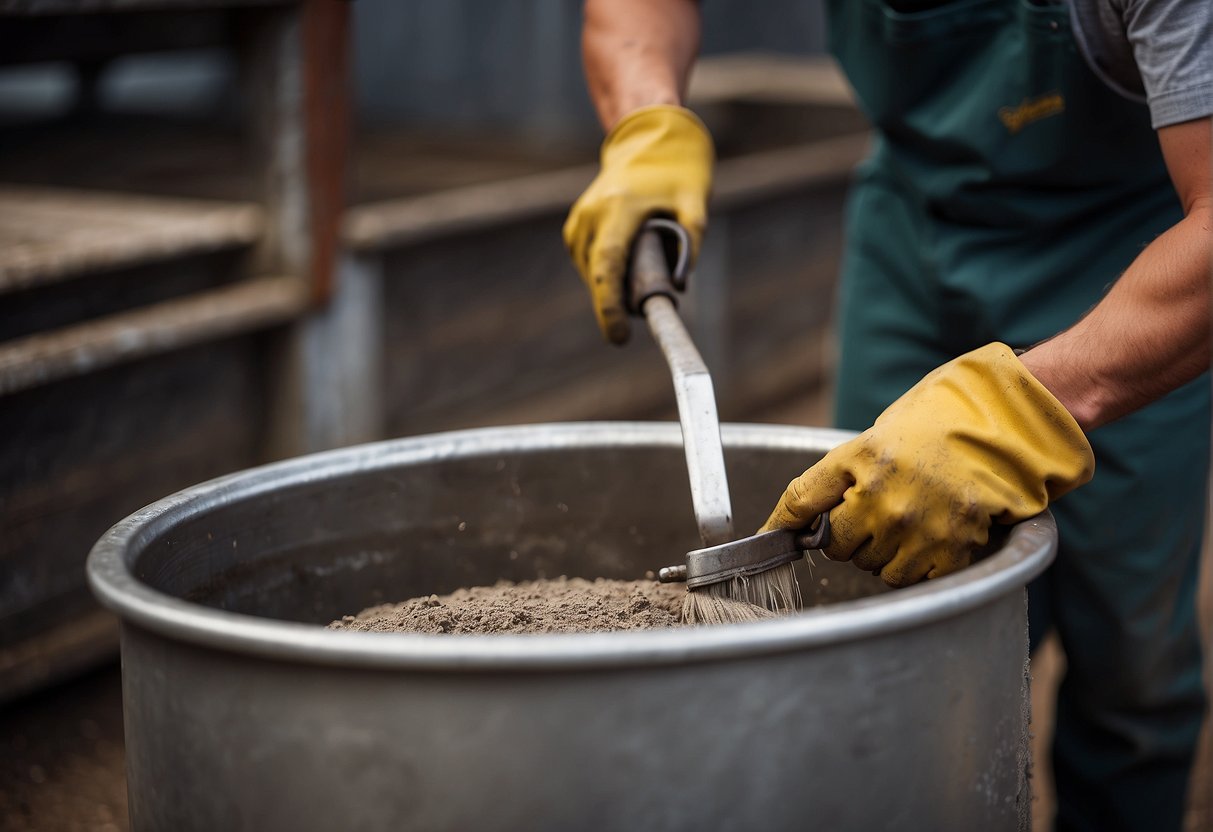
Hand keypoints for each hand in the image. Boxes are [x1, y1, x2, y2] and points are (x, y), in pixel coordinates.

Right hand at [563, 105, 712, 342]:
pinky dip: (604, 274)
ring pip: (591, 272)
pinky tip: (625, 267)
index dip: (610, 306)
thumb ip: (692, 241)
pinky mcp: (576, 226)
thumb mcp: (696, 201)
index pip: (608, 266)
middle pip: (596, 277)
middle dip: (614, 305)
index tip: (619, 336)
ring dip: (612, 287)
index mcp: (619, 208)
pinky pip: (587, 263)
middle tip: (635, 322)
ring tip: (639, 276)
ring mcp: (580, 220)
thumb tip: (680, 284)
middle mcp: (592, 214)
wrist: (648, 136)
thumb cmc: (677, 168)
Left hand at [759, 343, 1094, 585]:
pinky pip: (913, 578)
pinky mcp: (950, 550)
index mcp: (859, 461)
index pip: (800, 501)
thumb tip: (797, 520)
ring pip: (875, 569)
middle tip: (877, 511)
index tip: (770, 538)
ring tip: (908, 522)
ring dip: (883, 555)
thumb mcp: (874, 437)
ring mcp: (917, 528)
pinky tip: (931, 536)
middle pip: (837, 547)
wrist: (1004, 427)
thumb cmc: (937, 425)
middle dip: (850, 535)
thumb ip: (835, 478)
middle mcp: (883, 498)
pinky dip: (918, 566)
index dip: (780, 525)